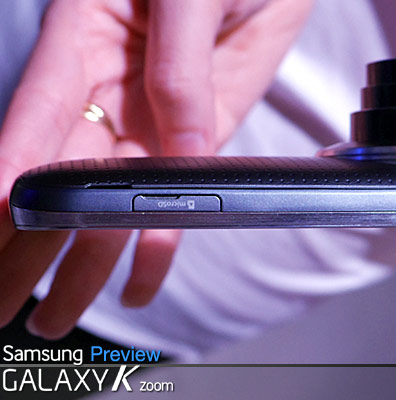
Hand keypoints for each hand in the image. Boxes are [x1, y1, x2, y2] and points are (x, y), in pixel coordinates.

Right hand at [0, 0, 312, 338]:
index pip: (36, 111)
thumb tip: (175, 144)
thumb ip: (177, 69)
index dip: (12, 169)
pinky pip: (173, 195)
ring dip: (83, 260)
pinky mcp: (195, 137)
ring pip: (109, 200)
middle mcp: (110, 88)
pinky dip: (159, 242)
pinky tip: (139, 281)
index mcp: (86, 37)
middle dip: (25, 239)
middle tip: (0, 298)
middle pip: (59, 173)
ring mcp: (151, 119)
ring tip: (53, 314)